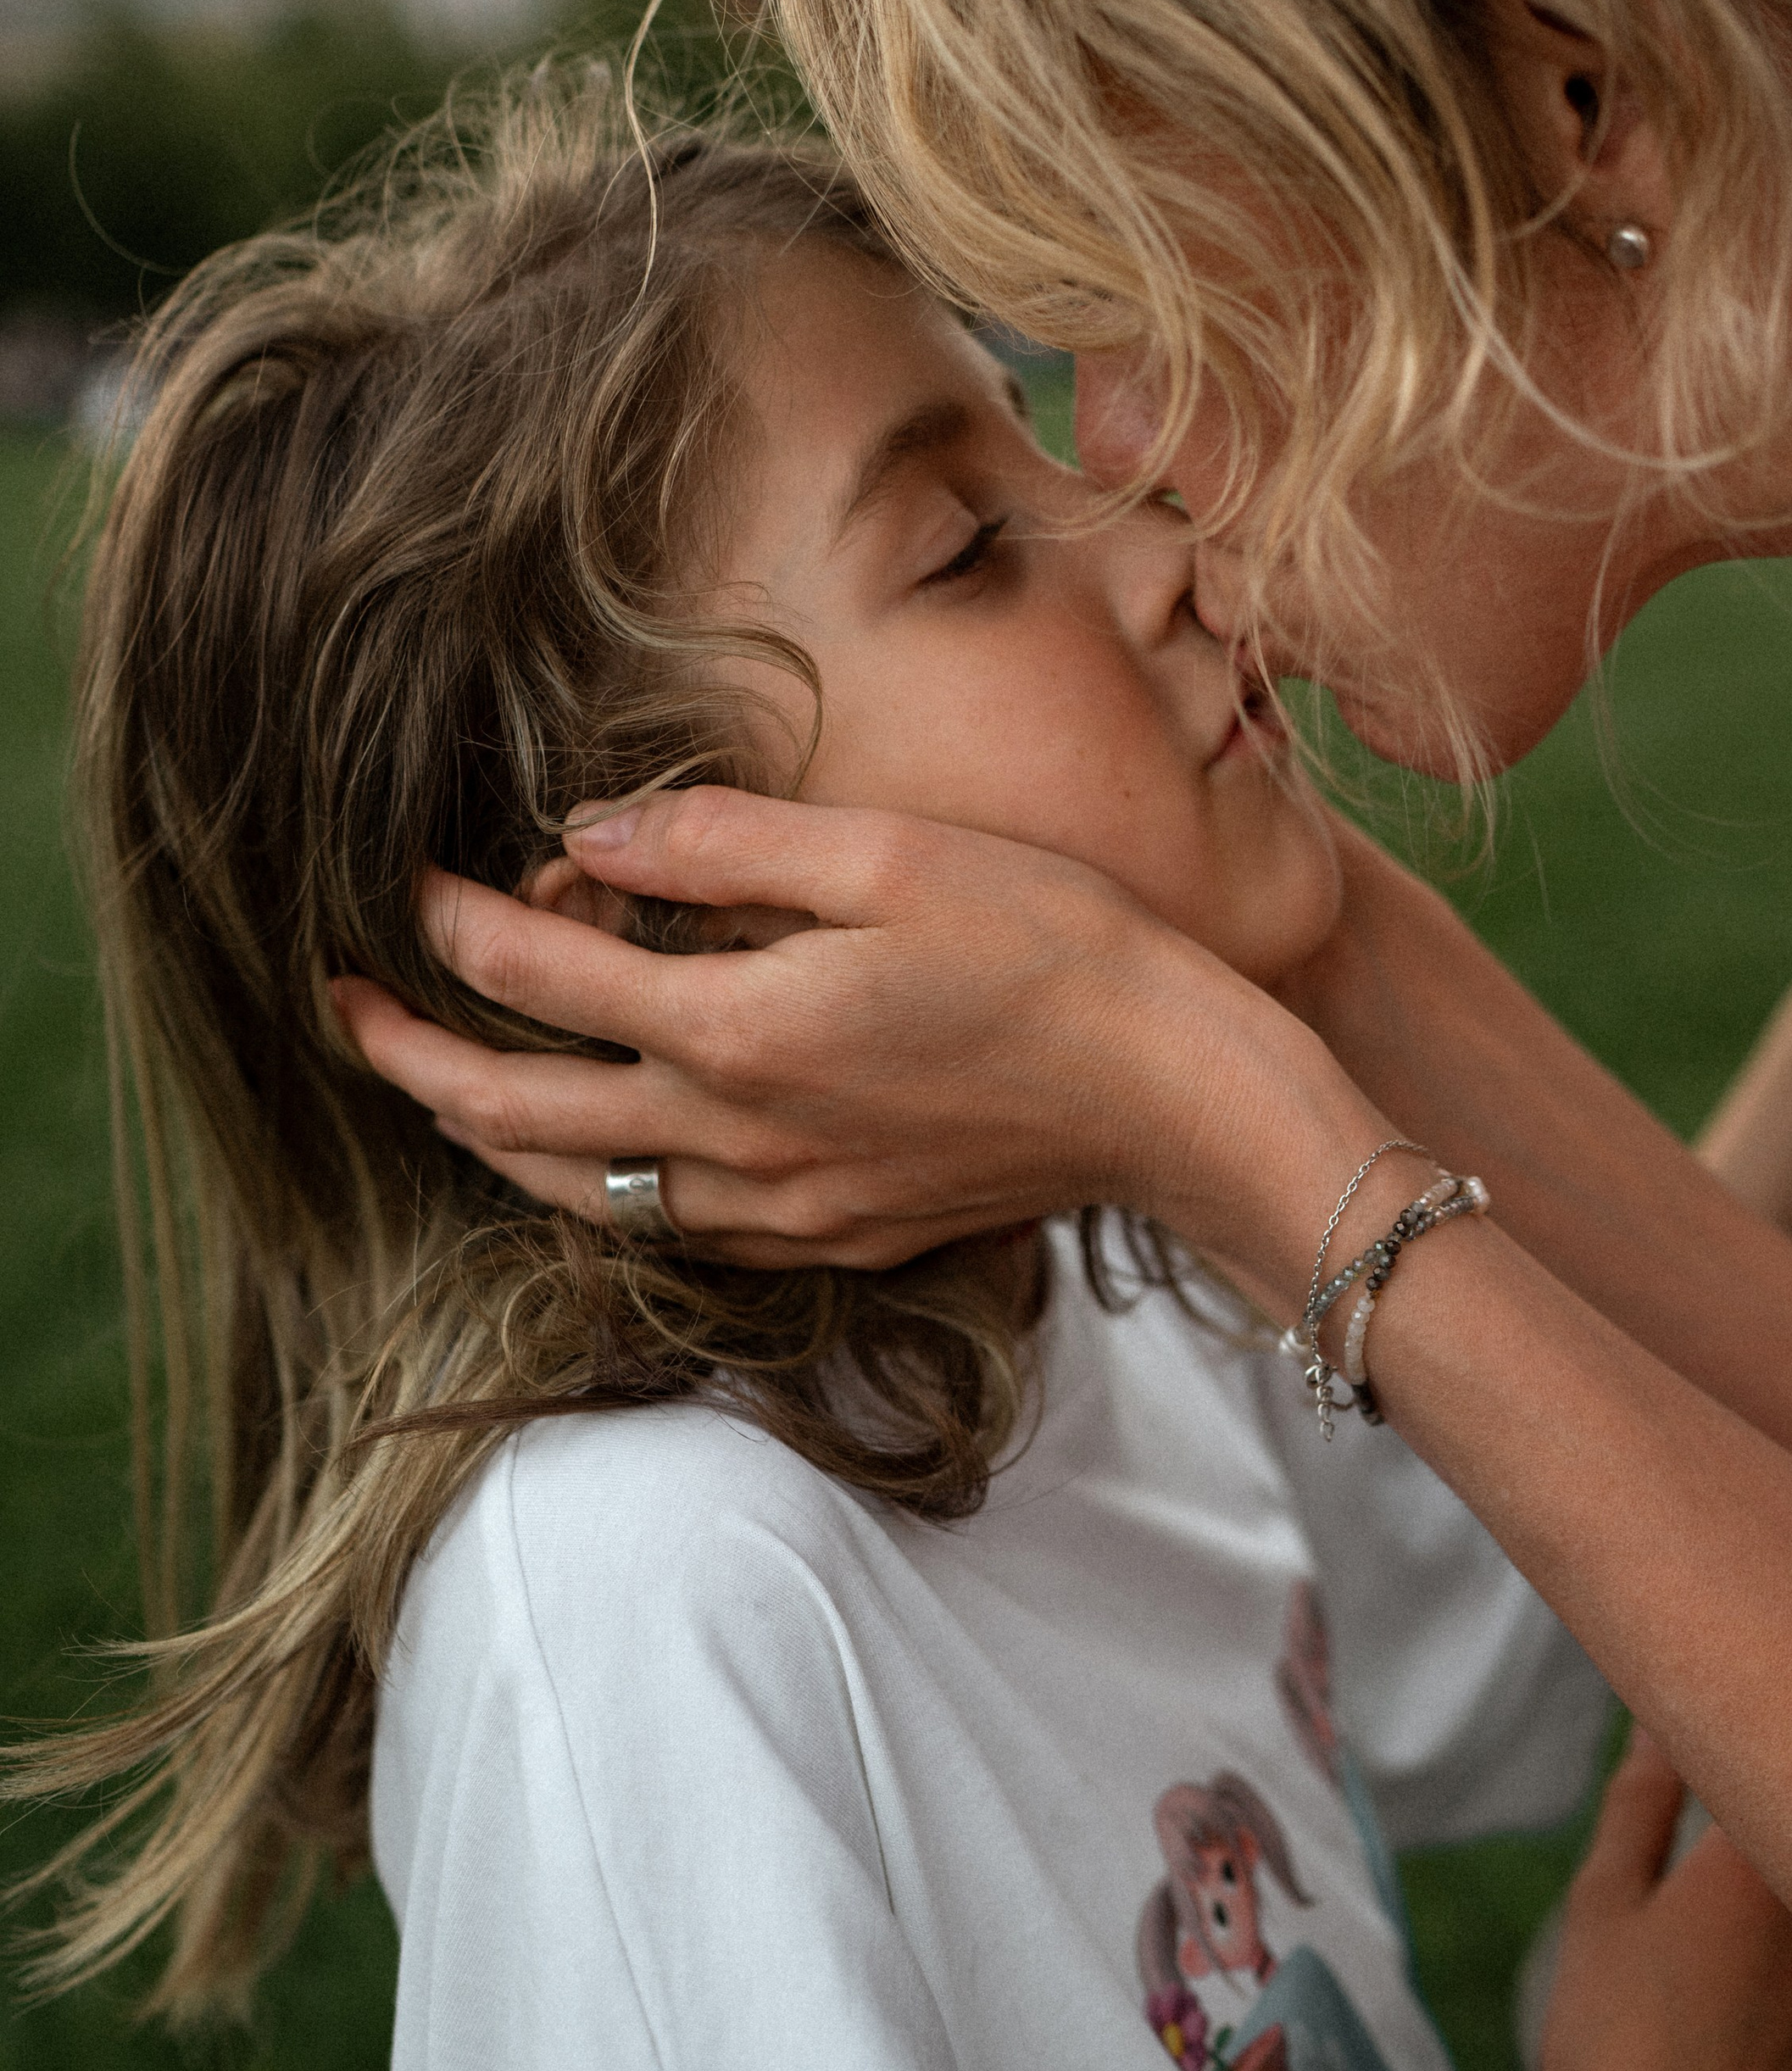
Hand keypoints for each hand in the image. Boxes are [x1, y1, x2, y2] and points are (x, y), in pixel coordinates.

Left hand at [330, 785, 1359, 1270]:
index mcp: (738, 1028)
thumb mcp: (889, 853)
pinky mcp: (830, 1236)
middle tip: (342, 1010)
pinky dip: (596, 1192)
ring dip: (487, 1140)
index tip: (409, 888)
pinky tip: (592, 1159)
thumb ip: (724, 842)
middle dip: (411, 1058)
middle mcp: (737, 1136)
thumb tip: (588, 835)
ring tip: (434, 1090)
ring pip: (582, 1191)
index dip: (452, 927)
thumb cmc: (1052, 950)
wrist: (1170, 1093)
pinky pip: (670, 1230)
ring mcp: (781, 1204)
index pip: (539, 979)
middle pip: (519, 1112)